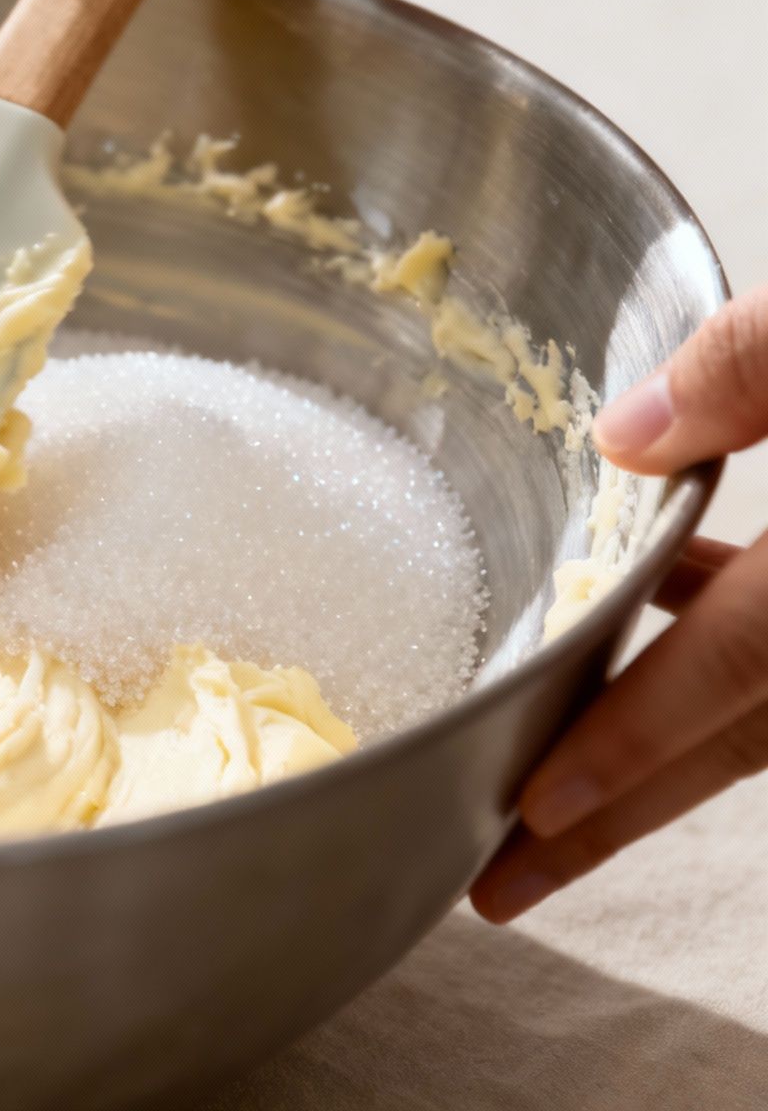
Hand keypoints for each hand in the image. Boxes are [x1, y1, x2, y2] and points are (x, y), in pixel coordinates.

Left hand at [471, 286, 767, 922]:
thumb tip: (625, 435)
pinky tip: (681, 616)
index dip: (631, 744)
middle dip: (623, 815)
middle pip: (745, 743)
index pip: (737, 672)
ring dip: (674, 752)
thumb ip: (757, 366)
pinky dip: (743, 675)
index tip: (538, 812)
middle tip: (510, 887)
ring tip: (563, 791)